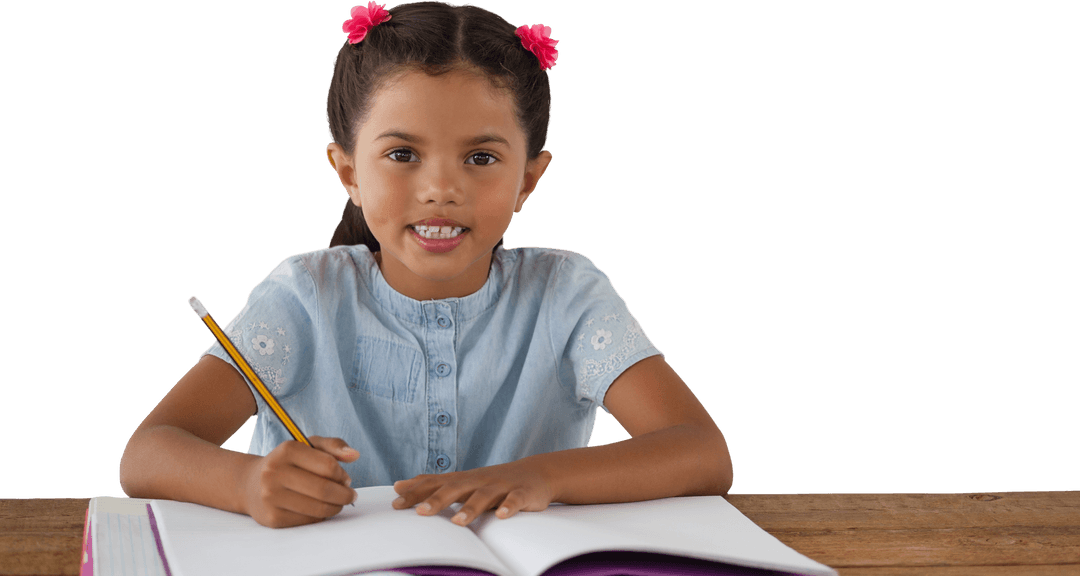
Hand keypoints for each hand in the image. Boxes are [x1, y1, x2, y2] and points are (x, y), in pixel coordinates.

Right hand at [240, 435, 358, 527]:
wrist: (251, 485)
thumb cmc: (288, 463)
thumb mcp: (309, 446)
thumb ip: (334, 446)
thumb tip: (355, 455)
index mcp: (287, 450)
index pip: (328, 465)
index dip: (342, 474)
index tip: (345, 478)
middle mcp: (275, 472)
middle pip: (324, 489)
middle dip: (344, 495)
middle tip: (350, 495)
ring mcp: (271, 497)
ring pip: (318, 508)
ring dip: (336, 507)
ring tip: (338, 503)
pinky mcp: (273, 518)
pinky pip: (308, 520)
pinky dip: (321, 516)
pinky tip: (320, 509)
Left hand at [391, 458, 555, 525]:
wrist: (536, 472)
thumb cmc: (492, 482)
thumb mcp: (462, 482)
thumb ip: (432, 485)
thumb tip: (398, 486)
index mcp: (463, 480)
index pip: (435, 484)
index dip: (416, 493)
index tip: (396, 504)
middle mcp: (479, 481)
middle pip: (456, 489)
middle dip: (437, 499)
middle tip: (420, 512)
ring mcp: (501, 486)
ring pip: (484, 496)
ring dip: (471, 508)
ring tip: (458, 522)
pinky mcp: (522, 493)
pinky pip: (515, 500)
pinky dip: (509, 506)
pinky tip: (502, 515)